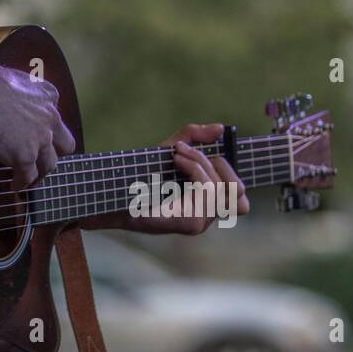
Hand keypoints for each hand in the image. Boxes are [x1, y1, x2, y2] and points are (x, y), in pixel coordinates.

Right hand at [0, 65, 75, 191]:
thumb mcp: (12, 78)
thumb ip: (20, 91)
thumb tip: (8, 97)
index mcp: (48, 95)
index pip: (55, 115)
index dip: (46, 126)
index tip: (37, 131)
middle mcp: (50, 118)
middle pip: (65, 144)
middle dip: (55, 152)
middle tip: (42, 157)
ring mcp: (40, 140)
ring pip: (49, 164)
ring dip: (40, 172)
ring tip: (31, 178)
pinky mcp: (25, 157)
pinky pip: (28, 176)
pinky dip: (22, 183)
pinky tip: (15, 186)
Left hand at [79, 122, 249, 234]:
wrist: (111, 191)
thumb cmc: (139, 174)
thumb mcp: (169, 150)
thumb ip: (194, 137)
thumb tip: (220, 128)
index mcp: (205, 205)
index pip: (241, 196)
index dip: (229, 169)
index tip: (204, 151)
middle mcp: (205, 218)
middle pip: (239, 192)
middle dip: (214, 163)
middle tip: (184, 151)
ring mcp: (199, 223)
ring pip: (222, 188)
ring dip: (200, 163)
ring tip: (176, 155)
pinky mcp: (189, 222)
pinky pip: (208, 190)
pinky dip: (194, 168)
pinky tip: (174, 162)